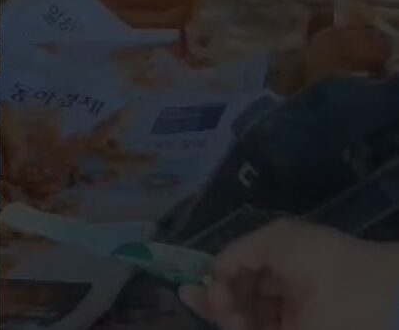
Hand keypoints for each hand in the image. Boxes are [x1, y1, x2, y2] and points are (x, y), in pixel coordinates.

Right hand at [180, 219, 398, 329]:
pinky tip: (227, 317)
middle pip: (237, 296)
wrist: (364, 297)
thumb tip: (213, 272)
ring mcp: (286, 318)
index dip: (218, 275)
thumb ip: (237, 251)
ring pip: (240, 317)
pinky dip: (234, 325)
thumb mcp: (276, 238)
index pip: (242, 271)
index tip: (199, 278)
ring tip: (221, 304)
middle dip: (213, 294)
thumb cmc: (321, 259)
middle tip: (197, 294)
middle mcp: (283, 292)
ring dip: (221, 311)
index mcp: (286, 264)